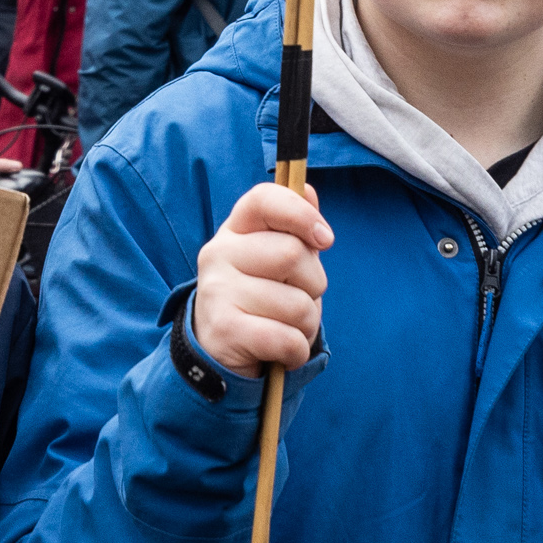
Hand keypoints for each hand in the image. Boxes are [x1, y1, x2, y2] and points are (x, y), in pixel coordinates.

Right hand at [189, 181, 327, 377]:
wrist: (218, 352)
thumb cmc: (260, 297)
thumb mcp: (276, 258)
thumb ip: (294, 226)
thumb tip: (308, 190)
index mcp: (235, 229)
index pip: (264, 198)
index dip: (301, 214)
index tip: (325, 240)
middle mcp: (219, 253)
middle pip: (293, 254)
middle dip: (314, 284)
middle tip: (298, 298)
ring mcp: (217, 291)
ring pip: (297, 304)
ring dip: (307, 324)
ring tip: (287, 327)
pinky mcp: (224, 330)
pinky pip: (287, 338)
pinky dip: (297, 351)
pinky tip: (283, 352)